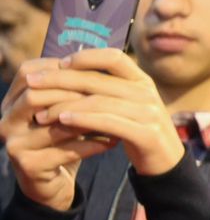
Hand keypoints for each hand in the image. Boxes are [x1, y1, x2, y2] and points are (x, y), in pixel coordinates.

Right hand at [0, 57, 108, 210]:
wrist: (54, 184)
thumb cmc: (63, 140)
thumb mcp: (65, 110)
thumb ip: (72, 86)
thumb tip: (102, 54)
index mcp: (11, 100)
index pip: (32, 72)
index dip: (64, 70)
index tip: (99, 73)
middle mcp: (5, 118)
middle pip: (38, 94)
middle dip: (75, 94)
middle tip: (110, 96)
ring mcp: (12, 142)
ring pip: (52, 122)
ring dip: (87, 120)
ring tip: (116, 119)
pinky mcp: (27, 165)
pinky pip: (64, 150)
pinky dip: (91, 145)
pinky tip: (112, 142)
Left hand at [25, 48, 184, 176]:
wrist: (166, 162)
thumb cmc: (138, 130)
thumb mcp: (127, 104)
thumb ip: (107, 89)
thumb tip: (67, 73)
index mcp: (143, 81)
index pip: (114, 57)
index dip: (86, 57)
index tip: (61, 63)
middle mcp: (148, 93)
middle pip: (99, 80)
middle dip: (61, 80)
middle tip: (33, 84)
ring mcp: (150, 113)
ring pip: (100, 102)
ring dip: (66, 105)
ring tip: (43, 112)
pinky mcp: (147, 134)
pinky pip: (109, 122)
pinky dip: (83, 120)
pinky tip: (64, 121)